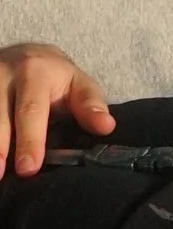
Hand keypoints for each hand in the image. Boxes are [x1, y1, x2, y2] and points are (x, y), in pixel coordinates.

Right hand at [0, 45, 113, 172]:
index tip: (29, 168)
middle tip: (2, 175)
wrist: (21, 54)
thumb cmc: (52, 76)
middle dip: (1, 148)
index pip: (32, 109)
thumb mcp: (75, 82)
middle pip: (0, 117)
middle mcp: (4, 75)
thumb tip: (106, 126)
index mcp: (34, 72)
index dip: (30, 140)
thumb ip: (89, 104)